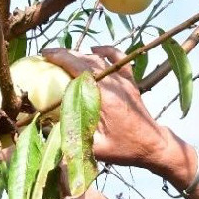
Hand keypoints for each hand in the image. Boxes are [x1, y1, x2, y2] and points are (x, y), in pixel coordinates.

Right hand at [42, 46, 175, 171]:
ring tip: (63, 55)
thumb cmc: (124, 149)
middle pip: (87, 61)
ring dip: (80, 54)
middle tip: (47, 55)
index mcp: (104, 98)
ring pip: (100, 59)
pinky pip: (119, 59)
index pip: (79, 70)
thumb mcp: (95, 149)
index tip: (45, 56)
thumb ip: (72, 137)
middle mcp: (115, 85)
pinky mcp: (131, 82)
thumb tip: (46, 130)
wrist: (153, 145)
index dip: (61, 60)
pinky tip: (94, 50)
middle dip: (66, 54)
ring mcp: (124, 81)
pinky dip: (107, 51)